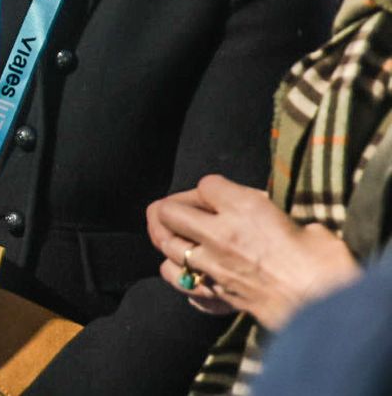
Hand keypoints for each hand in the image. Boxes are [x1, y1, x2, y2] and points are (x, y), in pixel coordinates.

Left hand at [146, 174, 360, 329]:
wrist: (328, 310)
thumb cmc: (327, 265)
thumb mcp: (309, 226)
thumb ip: (278, 219)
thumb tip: (270, 221)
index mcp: (244, 208)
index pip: (206, 184)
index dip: (212, 190)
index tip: (222, 197)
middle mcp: (219, 234)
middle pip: (167, 212)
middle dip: (171, 209)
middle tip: (184, 213)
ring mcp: (213, 266)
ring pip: (167, 247)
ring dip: (170, 241)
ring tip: (181, 240)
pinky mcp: (217, 295)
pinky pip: (183, 283)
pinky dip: (183, 278)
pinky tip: (193, 274)